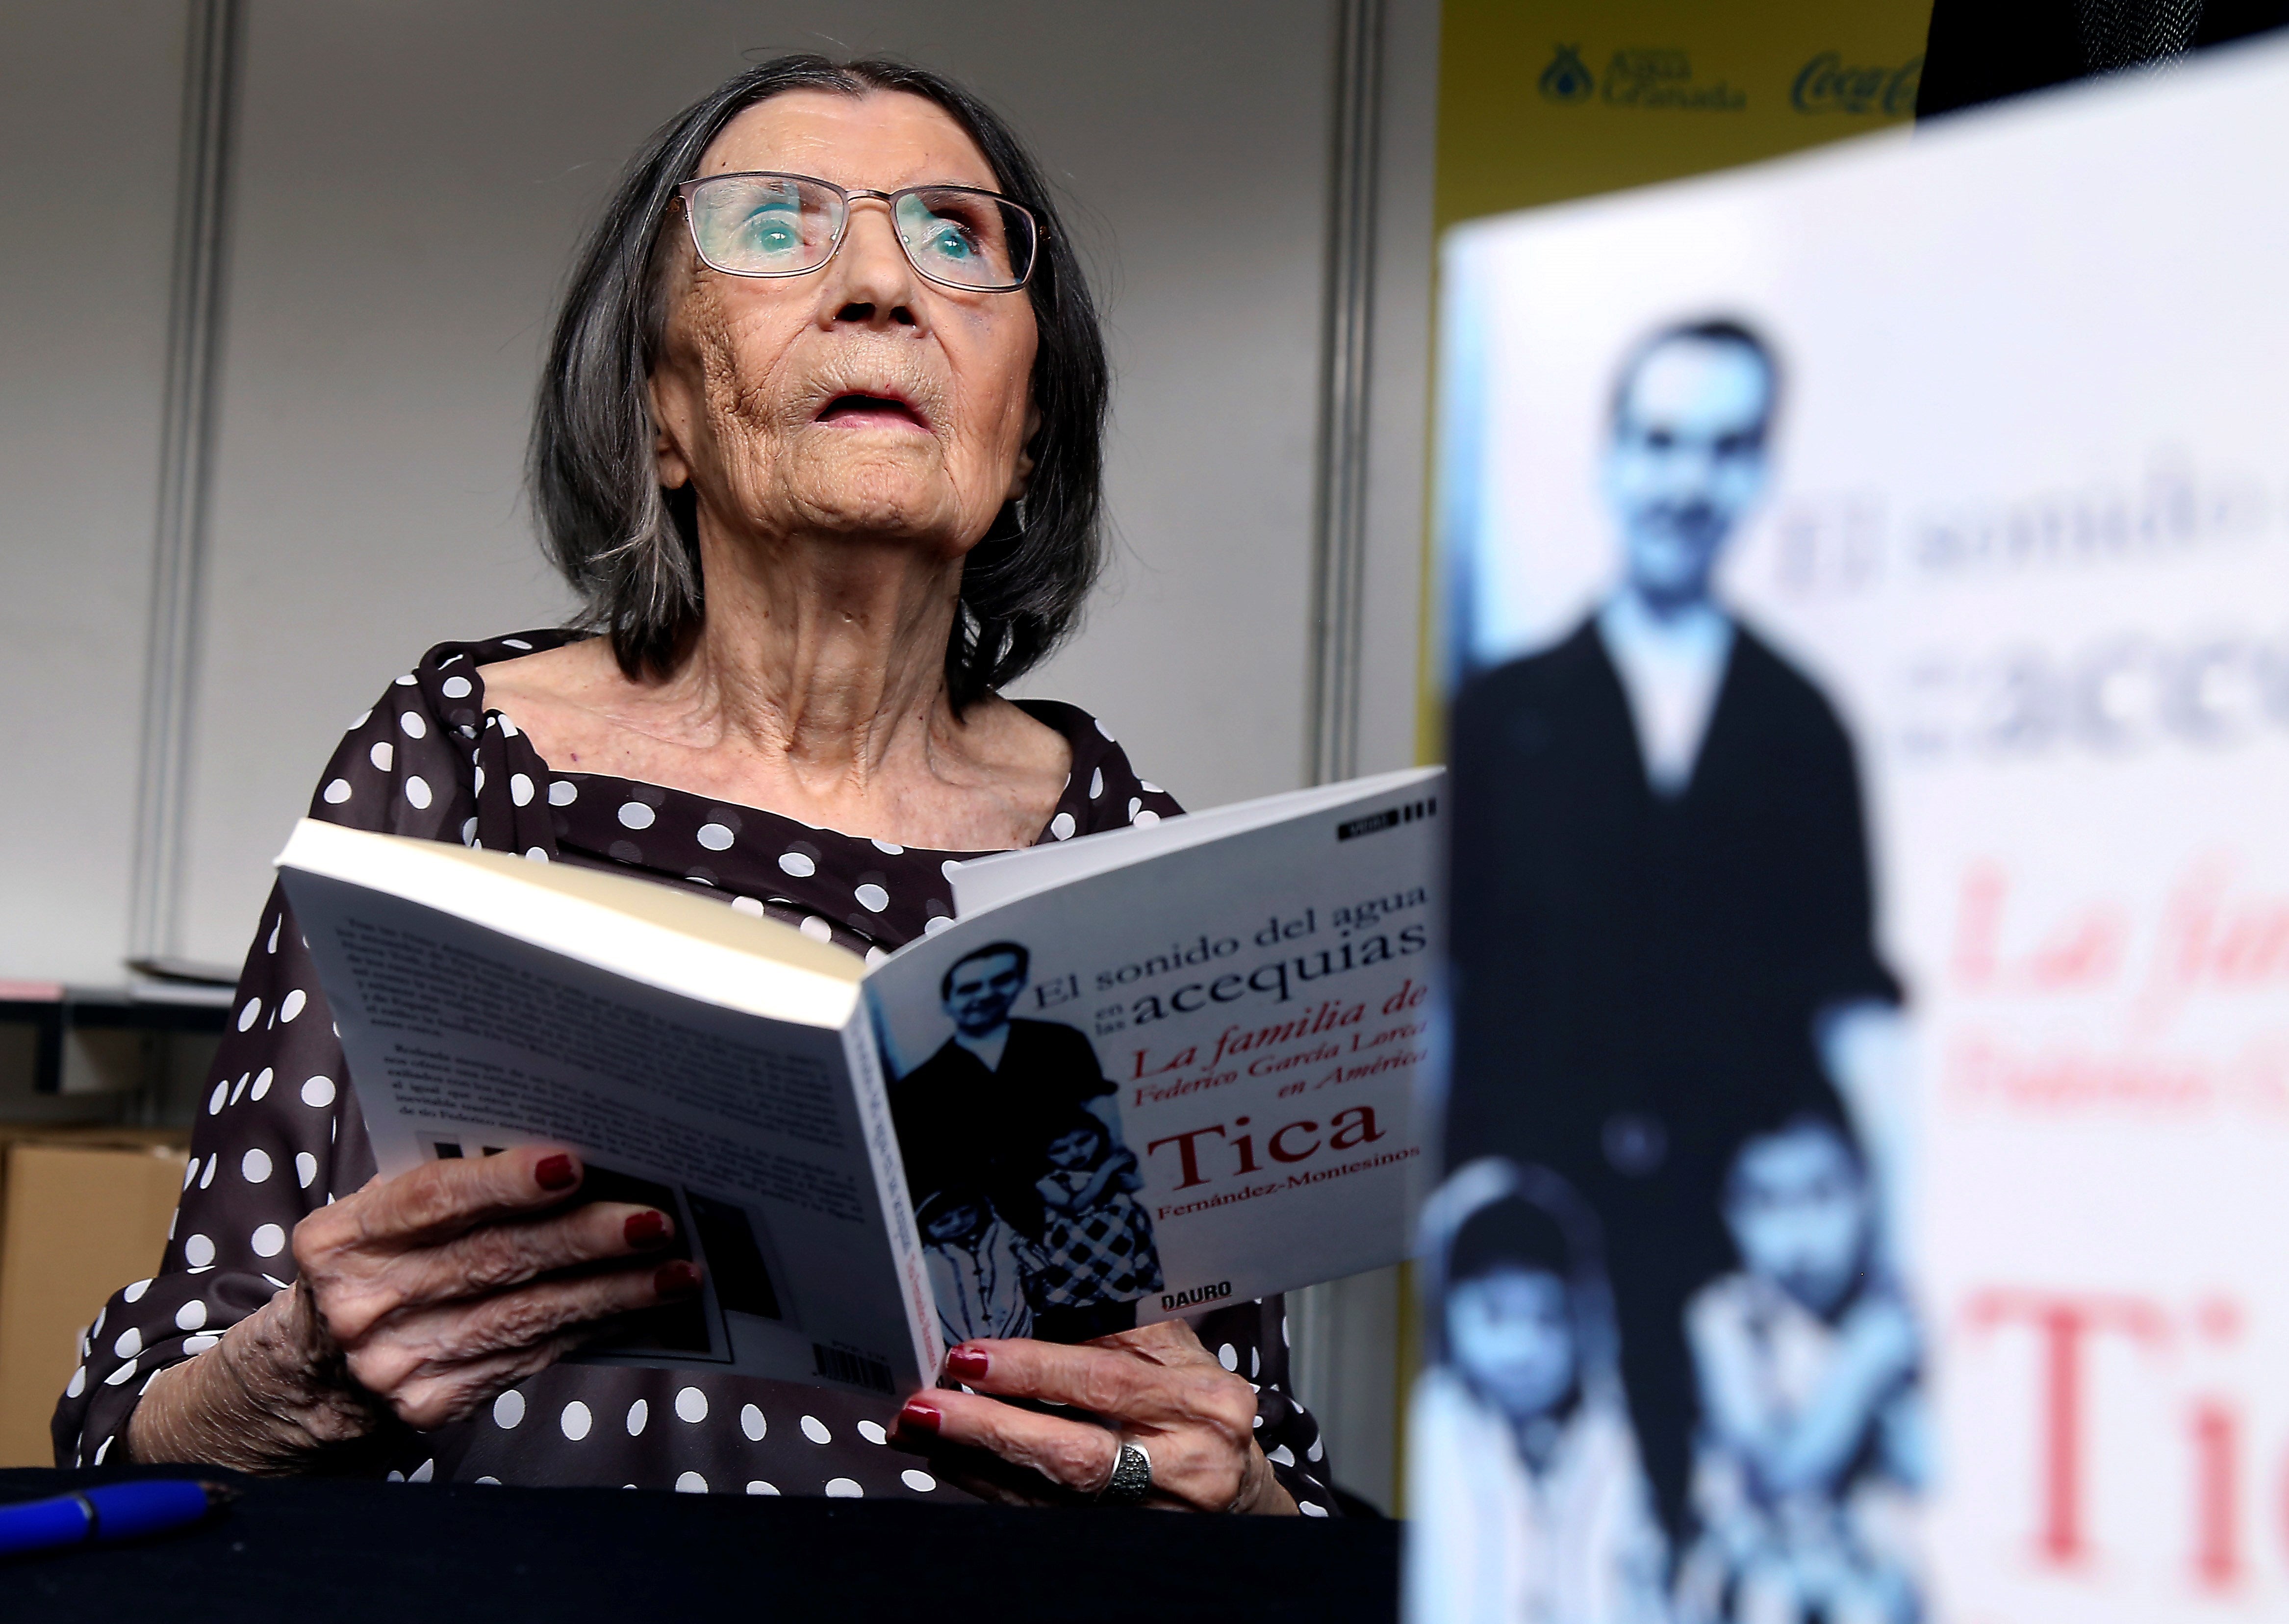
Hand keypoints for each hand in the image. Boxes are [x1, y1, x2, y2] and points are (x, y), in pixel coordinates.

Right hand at [130, 1146, 698, 1469]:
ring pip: (525, 1318)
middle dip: (585, 1239)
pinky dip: (593, 1327)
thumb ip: (455, 1183)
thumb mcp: (388, 1213)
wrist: (321, 1367)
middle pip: (492, 1262)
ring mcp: (395, 1367)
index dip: (503, 1183)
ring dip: (613, 1293)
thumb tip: (577, 1155)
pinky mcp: (433, 1407)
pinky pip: (531, 1357)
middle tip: (657, 1219)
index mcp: (340, 1239)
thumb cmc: (382, 1259)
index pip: (431, 1200)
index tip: (573, 1164)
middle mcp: (362, 1307)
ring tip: (678, 1270)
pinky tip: (641, 1306)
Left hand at [892, 1321, 1297, 1513]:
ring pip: (1053, 1495)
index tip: (971, 1357)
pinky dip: (993, 1488)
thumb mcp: (1179, 1355)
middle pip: (1078, 1453)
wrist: (1239, 1491)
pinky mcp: (1127, 1543)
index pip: (1108, 1382)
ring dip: (977, 1462)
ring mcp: (1160, 1515)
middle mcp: (1191, 1465)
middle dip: (991, 1429)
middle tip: (926, 1405)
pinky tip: (952, 1462)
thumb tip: (1037, 1298)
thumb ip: (1121, 1329)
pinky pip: (1047, 1518)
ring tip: (920, 1430)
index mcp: (1206, 1402)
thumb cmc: (1200, 1407)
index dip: (1034, 1370)